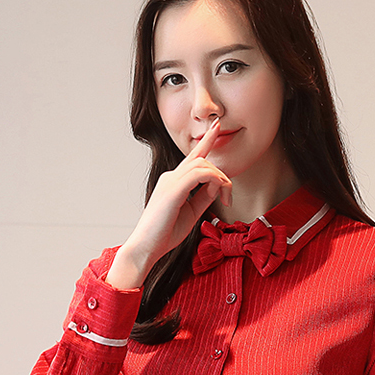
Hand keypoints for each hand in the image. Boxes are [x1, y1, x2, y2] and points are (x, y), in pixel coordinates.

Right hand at [107, 119, 231, 289]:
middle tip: (228, 198)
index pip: (193, 157)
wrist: (146, 248)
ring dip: (220, 179)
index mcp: (173, 181)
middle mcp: (170, 177)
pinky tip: (219, 194)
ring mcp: (170, 181)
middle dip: (221, 173)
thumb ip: (203, 198)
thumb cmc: (165, 234)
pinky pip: (200, 174)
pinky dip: (214, 181)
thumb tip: (217, 186)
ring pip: (203, 165)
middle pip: (202, 160)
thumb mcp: (191, 213)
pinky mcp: (173, 190)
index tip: (217, 127)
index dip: (206, 141)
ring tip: (225, 199)